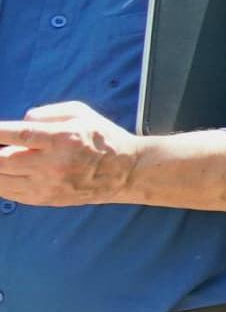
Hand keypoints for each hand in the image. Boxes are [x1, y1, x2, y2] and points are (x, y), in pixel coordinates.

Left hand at [0, 102, 144, 206]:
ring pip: (1, 181)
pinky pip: (10, 194)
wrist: (126, 173)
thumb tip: (18, 122)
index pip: (19, 135)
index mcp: (63, 138)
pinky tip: (3, 173)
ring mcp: (48, 185)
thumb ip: (45, 112)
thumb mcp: (80, 113)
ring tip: (0, 160)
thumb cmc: (101, 137)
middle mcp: (53, 164)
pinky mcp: (46, 199)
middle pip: (3, 161)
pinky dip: (0, 183)